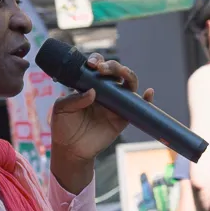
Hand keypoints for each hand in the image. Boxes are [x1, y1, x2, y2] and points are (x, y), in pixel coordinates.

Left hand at [50, 55, 153, 193]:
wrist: (70, 150)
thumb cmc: (63, 127)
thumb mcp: (61, 109)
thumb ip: (74, 99)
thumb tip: (93, 92)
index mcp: (89, 85)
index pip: (98, 67)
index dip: (98, 61)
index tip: (92, 65)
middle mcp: (104, 92)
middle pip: (115, 72)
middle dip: (112, 66)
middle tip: (102, 69)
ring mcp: (114, 104)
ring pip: (128, 84)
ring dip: (128, 75)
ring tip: (123, 73)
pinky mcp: (122, 118)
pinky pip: (136, 107)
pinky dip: (146, 99)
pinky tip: (148, 92)